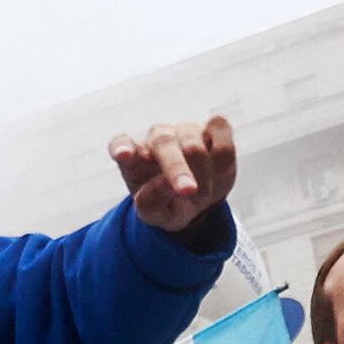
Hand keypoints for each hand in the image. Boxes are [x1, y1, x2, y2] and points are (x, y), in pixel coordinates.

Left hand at [109, 117, 236, 235]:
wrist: (197, 197)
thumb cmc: (167, 204)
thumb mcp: (155, 215)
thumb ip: (152, 202)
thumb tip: (165, 184)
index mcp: (134, 158)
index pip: (120, 144)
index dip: (122, 147)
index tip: (123, 155)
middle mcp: (157, 138)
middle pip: (163, 142)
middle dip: (177, 168)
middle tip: (188, 191)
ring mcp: (185, 130)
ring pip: (195, 145)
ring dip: (203, 175)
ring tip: (202, 194)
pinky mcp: (211, 128)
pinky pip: (220, 130)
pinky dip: (223, 151)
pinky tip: (218, 168)